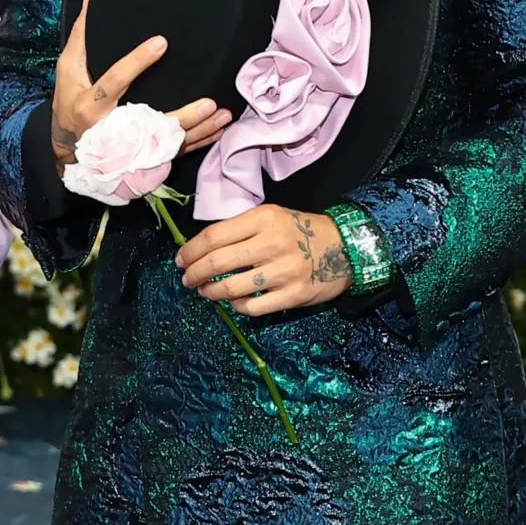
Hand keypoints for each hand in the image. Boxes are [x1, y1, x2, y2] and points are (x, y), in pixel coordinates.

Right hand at [51, 0, 228, 169]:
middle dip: (182, 115)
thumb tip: (91, 0)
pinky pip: (173, 150)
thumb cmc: (69, 105)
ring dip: (198, 129)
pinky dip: (198, 142)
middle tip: (209, 102)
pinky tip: (217, 131)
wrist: (69, 152)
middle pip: (151, 122)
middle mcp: (112, 128)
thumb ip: (81, 37)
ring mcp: (129, 145)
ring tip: (221, 115)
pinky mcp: (142, 155)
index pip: (115, 80)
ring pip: (167, 140)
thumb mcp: (68, 72)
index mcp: (91, 105)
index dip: (136, 62)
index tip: (161, 42)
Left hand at [175, 205, 351, 317]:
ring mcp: (284, 271)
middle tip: (187, 279)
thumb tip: (200, 248)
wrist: (344, 249)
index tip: (181, 259)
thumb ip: (240, 228)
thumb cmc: (301, 231)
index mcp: (264, 218)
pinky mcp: (293, 295)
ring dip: (210, 292)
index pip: (214, 236)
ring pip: (231, 288)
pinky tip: (233, 301)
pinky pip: (252, 308)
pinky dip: (236, 306)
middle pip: (217, 262)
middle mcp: (273, 243)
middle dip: (194, 273)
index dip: (190, 250)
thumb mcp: (272, 217)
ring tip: (205, 291)